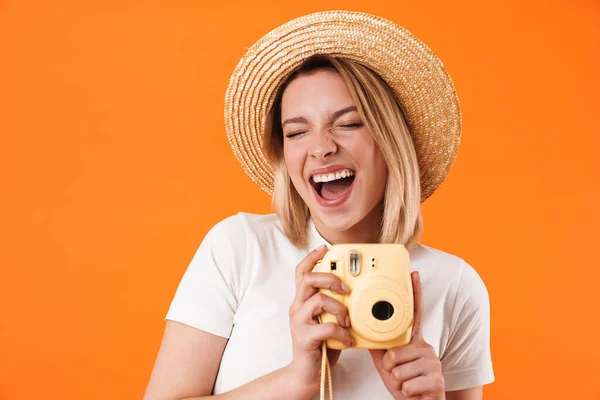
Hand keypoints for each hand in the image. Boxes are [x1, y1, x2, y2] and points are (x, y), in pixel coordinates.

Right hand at [287, 245, 353, 392]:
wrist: (307, 374)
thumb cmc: (321, 345)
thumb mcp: (329, 320)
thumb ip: (335, 305)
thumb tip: (356, 292)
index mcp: (302, 301)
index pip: (302, 272)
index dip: (312, 257)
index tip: (325, 248)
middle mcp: (297, 308)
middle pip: (309, 280)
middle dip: (331, 279)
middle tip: (346, 289)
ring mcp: (299, 323)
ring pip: (318, 300)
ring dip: (339, 308)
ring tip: (348, 321)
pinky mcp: (304, 338)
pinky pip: (326, 327)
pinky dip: (342, 333)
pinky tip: (348, 339)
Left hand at [370, 271, 444, 398]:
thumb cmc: (405, 383)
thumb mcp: (388, 363)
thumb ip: (379, 346)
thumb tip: (361, 330)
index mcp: (414, 341)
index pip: (414, 314)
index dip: (415, 293)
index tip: (414, 273)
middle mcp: (425, 348)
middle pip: (394, 352)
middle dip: (390, 368)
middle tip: (398, 375)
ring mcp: (433, 363)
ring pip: (398, 370)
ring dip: (397, 382)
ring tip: (406, 383)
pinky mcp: (437, 380)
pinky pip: (407, 384)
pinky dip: (406, 392)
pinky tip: (414, 392)